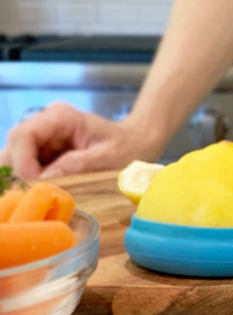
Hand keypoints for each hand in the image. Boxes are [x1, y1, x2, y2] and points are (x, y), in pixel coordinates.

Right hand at [0, 102, 161, 180]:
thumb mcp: (108, 157)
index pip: (23, 136)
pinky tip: (42, 195)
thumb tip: (44, 178)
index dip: (22, 162)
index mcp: (60, 117)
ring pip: (14, 160)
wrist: (137, 143)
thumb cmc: (127, 146)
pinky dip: (29, 183)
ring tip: (38, 197)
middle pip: (13, 148)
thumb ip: (77, 164)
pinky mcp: (43, 153)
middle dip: (18, 174)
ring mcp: (43, 139)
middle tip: (33, 196)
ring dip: (21, 180)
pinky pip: (25, 169)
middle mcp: (45, 124)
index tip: (35, 184)